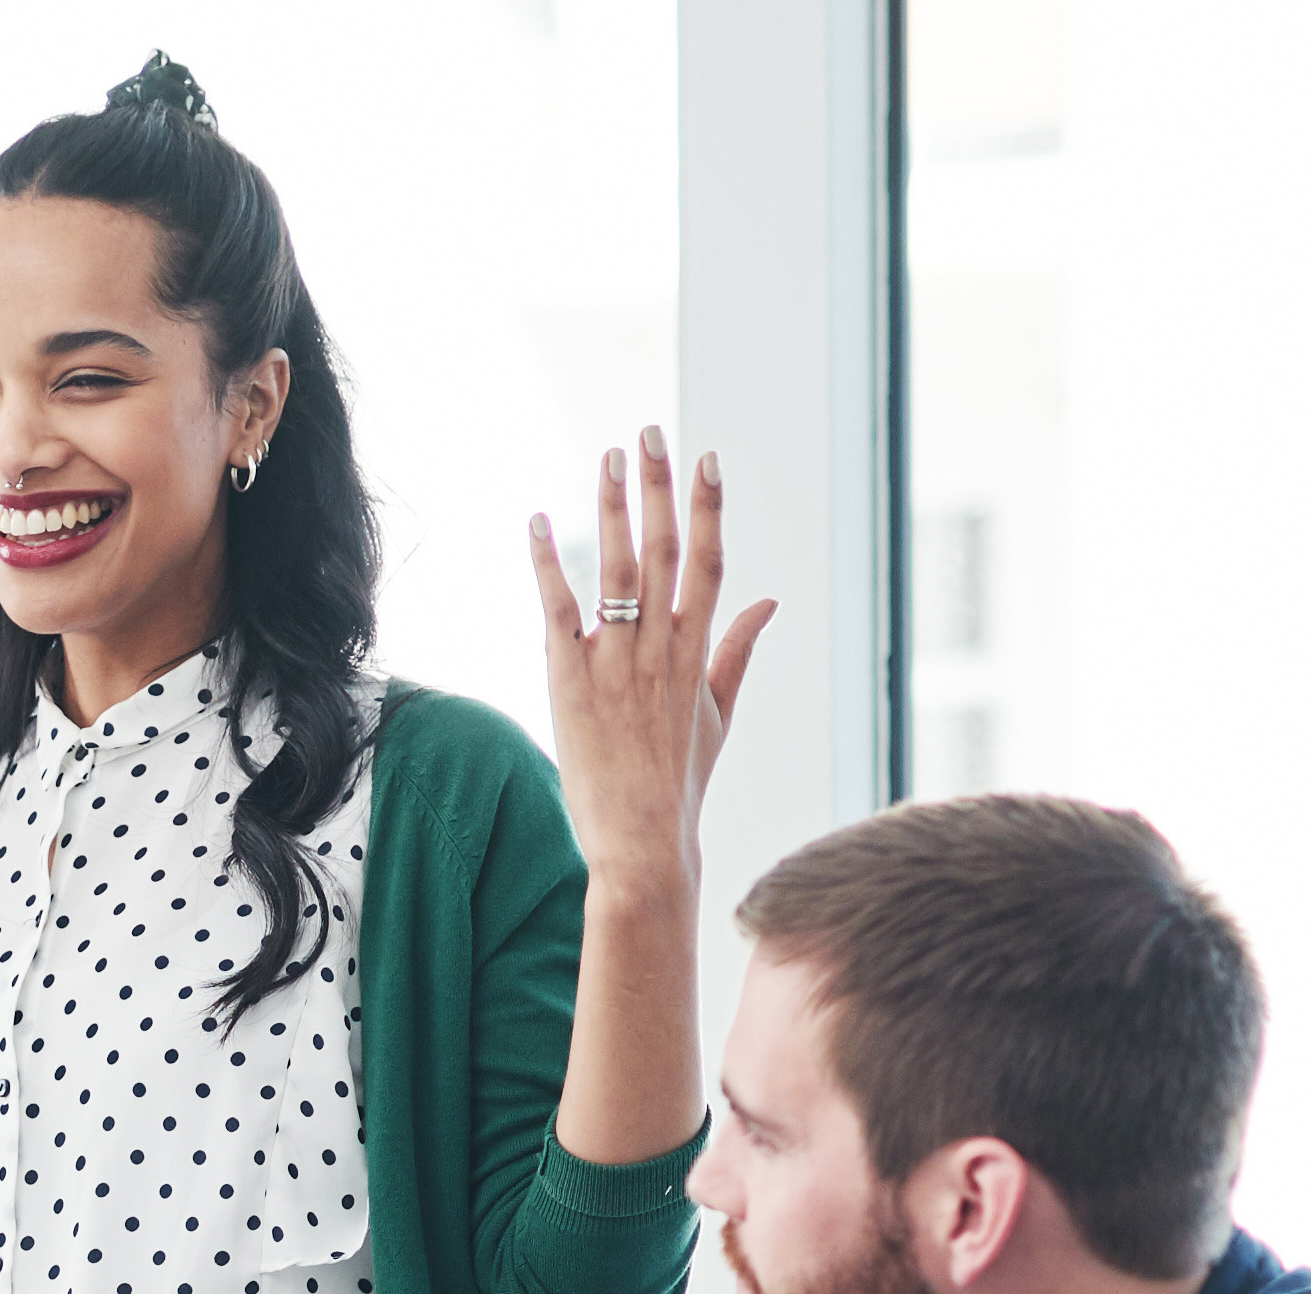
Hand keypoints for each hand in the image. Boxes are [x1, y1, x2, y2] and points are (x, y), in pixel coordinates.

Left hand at [530, 429, 775, 890]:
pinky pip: (559, 610)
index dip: (709, 507)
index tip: (706, 458)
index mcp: (696, 653)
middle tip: (650, 432)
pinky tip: (540, 522)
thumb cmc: (679, 783)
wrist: (645, 843)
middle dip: (659, 488)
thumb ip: (737, 652)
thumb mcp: (718, 714)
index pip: (710, 563)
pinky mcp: (571, 682)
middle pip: (665, 551)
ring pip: (618, 570)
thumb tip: (769, 603)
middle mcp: (661, 650)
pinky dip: (549, 565)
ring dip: (612, 509)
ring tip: (608, 457)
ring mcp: (616, 664)